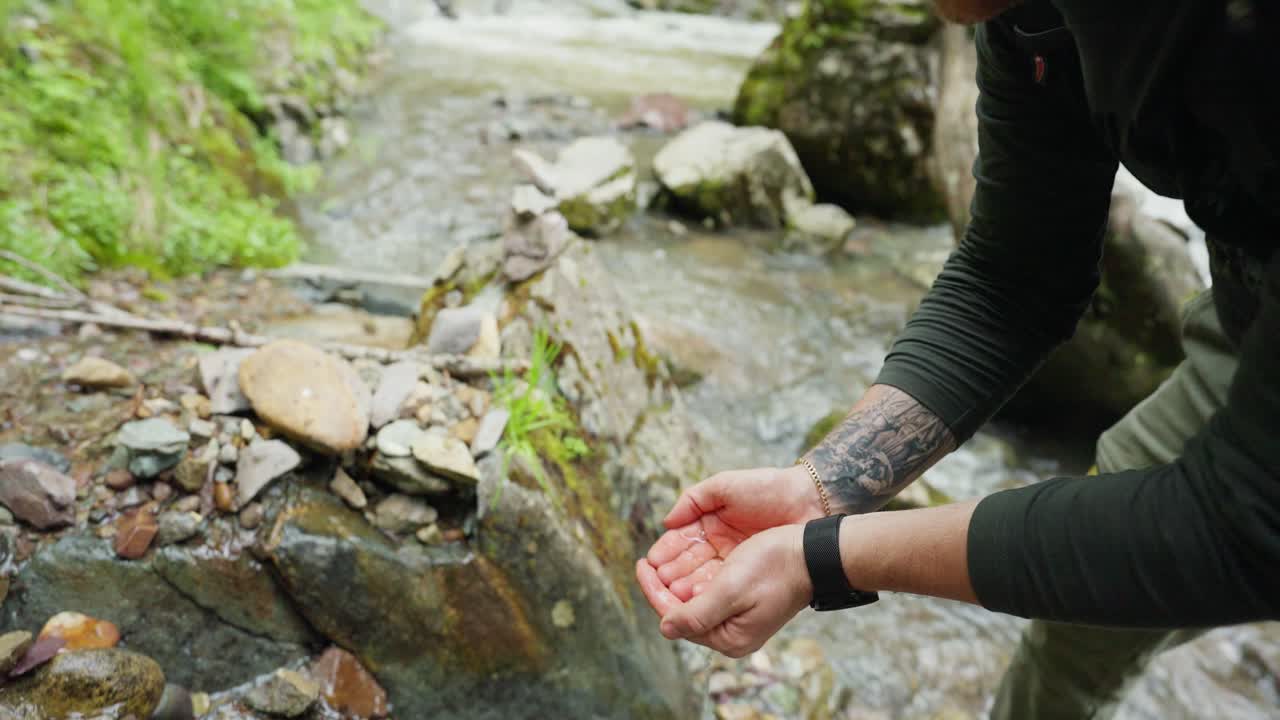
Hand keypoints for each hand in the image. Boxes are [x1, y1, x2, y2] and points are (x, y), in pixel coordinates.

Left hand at [636, 524, 810, 657]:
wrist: (813, 554)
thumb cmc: (775, 567)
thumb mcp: (731, 589)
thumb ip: (696, 613)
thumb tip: (665, 627)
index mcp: (728, 637)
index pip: (676, 617)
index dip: (653, 590)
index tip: (641, 564)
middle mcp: (732, 634)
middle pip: (683, 611)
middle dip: (663, 586)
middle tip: (648, 560)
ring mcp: (738, 619)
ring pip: (695, 600)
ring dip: (678, 579)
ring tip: (663, 559)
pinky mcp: (744, 603)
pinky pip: (710, 592)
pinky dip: (696, 577)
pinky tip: (689, 562)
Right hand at [641, 466, 822, 602]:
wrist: (811, 501)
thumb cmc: (770, 489)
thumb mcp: (726, 487)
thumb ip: (693, 499)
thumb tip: (666, 522)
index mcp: (711, 522)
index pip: (680, 541)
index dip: (665, 553)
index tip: (651, 563)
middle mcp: (719, 544)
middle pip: (687, 563)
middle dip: (670, 574)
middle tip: (657, 584)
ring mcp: (735, 561)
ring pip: (702, 577)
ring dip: (685, 586)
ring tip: (671, 593)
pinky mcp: (750, 575)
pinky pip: (723, 586)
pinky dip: (707, 592)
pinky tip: (694, 597)